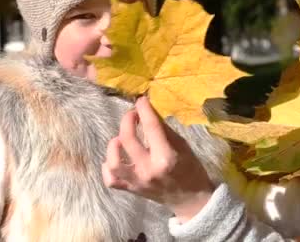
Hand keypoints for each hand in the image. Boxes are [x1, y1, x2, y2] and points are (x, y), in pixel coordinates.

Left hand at [102, 96, 214, 222]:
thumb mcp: (183, 146)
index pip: (151, 127)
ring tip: (120, 139)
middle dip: (127, 120)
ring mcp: (137, 182)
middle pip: (127, 139)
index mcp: (166, 157)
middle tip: (132, 115)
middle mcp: (149, 170)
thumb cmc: (191, 170)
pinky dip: (108, 167)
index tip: (141, 100)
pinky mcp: (131, 190)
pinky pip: (111, 180)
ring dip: (114, 145)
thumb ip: (164, 131)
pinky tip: (115, 158)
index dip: (144, 109)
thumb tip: (149, 112)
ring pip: (114, 162)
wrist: (191, 200)